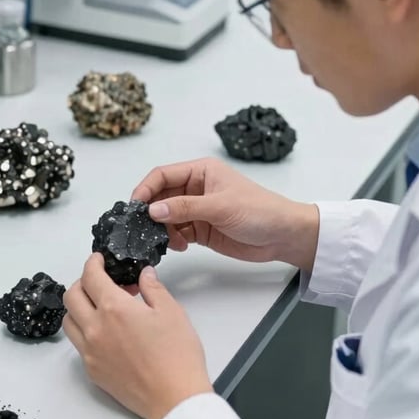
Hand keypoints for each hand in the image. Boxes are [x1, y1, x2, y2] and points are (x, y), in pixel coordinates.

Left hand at [63, 253, 212, 418]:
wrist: (175, 399)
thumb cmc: (177, 356)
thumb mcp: (171, 312)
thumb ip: (152, 288)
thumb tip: (143, 275)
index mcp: (114, 309)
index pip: (90, 276)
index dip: (92, 263)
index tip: (99, 260)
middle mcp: (95, 328)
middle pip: (72, 296)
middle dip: (83, 283)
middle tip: (102, 282)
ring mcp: (90, 351)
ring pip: (69, 321)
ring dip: (80, 308)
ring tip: (101, 308)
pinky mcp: (92, 371)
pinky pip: (78, 344)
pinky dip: (85, 331)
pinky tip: (106, 333)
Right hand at [132, 157, 318, 271]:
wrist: (284, 236)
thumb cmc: (259, 211)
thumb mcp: (220, 206)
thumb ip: (184, 208)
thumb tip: (152, 211)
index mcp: (200, 171)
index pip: (163, 175)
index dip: (146, 189)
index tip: (134, 206)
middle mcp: (195, 188)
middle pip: (161, 197)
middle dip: (151, 213)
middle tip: (143, 229)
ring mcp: (197, 210)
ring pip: (166, 217)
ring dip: (162, 229)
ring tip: (168, 241)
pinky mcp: (200, 230)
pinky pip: (176, 232)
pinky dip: (172, 240)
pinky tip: (178, 247)